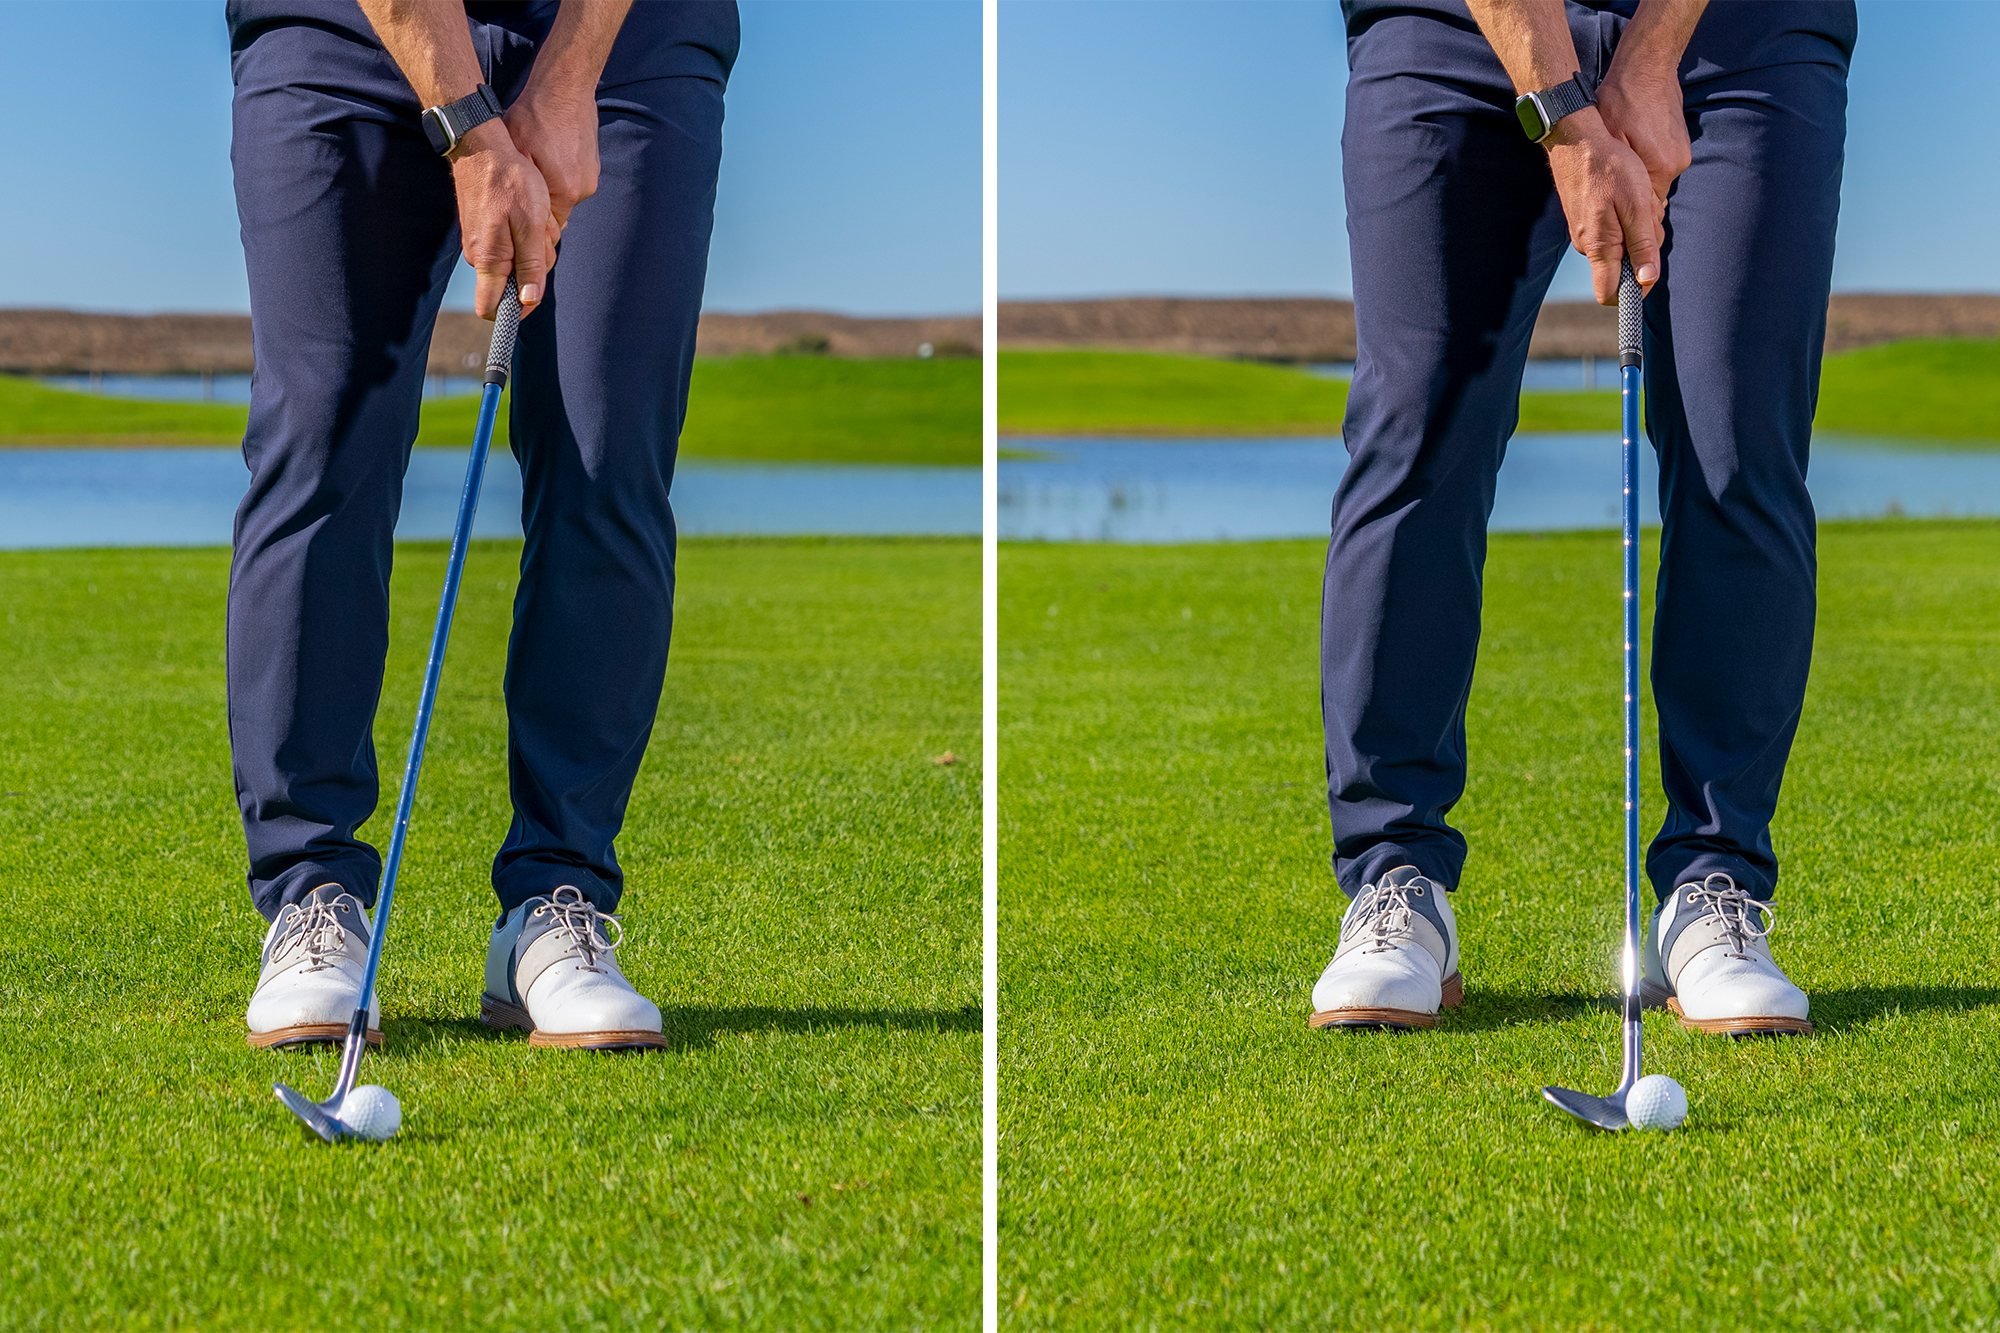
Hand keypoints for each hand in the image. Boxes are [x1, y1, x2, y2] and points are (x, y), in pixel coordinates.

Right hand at [447, 120, 557, 318]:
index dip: (514, 312)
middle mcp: (480, 257)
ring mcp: (481, 243)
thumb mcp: (531, 225)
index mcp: (489, 261)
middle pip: (513, 284)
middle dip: (535, 267)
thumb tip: (528, 301)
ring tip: (537, 217)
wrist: (484, 148)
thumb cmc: (509, 182)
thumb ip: (530, 266)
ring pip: (516, 261)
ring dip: (534, 245)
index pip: (490, 309)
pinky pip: (512, 243)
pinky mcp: (485, 230)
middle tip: (543, 236)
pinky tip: (530, 211)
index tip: (532, 296)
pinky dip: (526, 232)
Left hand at [504, 86, 600, 230]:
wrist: (565, 87)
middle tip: (522, 181)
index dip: (532, 221)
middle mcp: (583, 188)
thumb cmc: (536, 116)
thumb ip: (521, 191)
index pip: (550, 227)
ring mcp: (591, 176)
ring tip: (536, 162)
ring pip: (565, 194)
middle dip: (540, 203)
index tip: (518, 207)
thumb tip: (521, 217)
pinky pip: (573, 179)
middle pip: (558, 212)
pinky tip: (549, 154)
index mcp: (566, 192)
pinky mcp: (593, 164)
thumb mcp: (517, 153)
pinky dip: (560, 172)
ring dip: (550, 186)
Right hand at [1543, 107, 1661, 304]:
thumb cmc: (1609, 167)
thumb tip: (1647, 280)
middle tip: (1648, 215)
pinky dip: (1625, 215)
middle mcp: (1587, 246)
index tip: (1647, 276)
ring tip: (1635, 196)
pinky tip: (1625, 191)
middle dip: (1642, 248)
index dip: (1632, 293)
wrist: (1577, 139)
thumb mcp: (1636, 205)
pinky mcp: (1584, 219)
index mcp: (1600, 247)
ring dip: (1636, 227)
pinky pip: (1612, 228)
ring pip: (1620, 244)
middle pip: (1622, 266)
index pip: (1609, 294)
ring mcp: (1584, 232)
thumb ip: (1642, 245)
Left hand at [1596, 63, 1690, 207]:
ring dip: (1639, 175)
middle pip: (1653, 194)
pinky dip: (1647, 161)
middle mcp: (1677, 163)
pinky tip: (1633, 147)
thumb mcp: (1609, 139)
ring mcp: (1682, 152)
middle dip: (1634, 193)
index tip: (1613, 207)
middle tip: (1611, 182)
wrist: (1647, 66)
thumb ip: (1618, 174)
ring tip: (1621, 160)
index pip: (1647, 209)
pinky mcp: (1681, 141)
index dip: (1629, 210)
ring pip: (1656, 178)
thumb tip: (1619, 202)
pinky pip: (1661, 162)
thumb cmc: (1621, 100)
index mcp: (1660, 168)